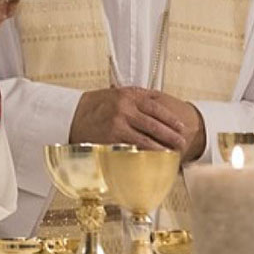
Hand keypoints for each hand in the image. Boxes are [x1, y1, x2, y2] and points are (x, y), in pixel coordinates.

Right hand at [69, 87, 205, 160]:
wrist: (72, 115)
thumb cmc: (96, 105)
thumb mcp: (117, 94)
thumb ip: (138, 96)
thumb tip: (160, 100)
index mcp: (128, 96)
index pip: (156, 108)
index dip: (171, 119)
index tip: (181, 128)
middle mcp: (124, 109)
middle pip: (155, 125)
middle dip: (171, 136)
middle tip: (182, 143)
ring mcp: (117, 124)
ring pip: (146, 139)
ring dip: (161, 148)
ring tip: (172, 154)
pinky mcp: (111, 139)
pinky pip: (132, 149)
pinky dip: (144, 155)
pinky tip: (152, 159)